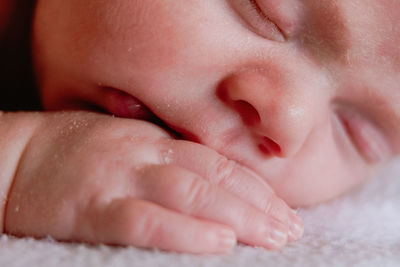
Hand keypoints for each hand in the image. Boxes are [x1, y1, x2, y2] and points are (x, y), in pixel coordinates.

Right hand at [5, 111, 302, 253]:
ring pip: (188, 194)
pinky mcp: (92, 207)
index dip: (255, 186)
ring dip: (236, 215)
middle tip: (291, 230)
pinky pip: (144, 220)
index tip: (284, 209)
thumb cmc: (78, 154)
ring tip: (273, 237)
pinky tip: (218, 242)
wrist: (18, 157)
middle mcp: (144, 153)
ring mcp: (120, 178)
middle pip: (213, 178)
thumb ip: (168, 158)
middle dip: (257, 205)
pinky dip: (183, 231)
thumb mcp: (129, 145)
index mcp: (155, 140)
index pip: (217, 162)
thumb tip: (213, 184)